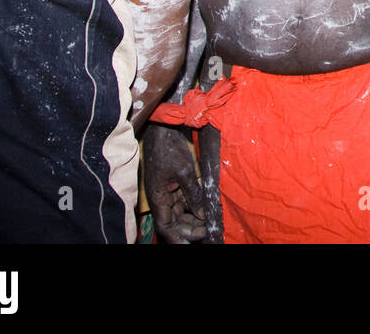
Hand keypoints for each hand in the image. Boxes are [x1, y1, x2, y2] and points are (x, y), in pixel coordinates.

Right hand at [143, 124, 206, 242]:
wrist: (165, 128)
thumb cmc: (169, 148)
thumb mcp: (184, 172)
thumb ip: (194, 194)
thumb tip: (202, 214)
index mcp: (158, 198)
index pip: (166, 226)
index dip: (178, 237)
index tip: (194, 241)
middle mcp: (162, 197)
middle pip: (175, 221)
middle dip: (191, 228)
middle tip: (209, 231)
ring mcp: (169, 190)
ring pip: (182, 211)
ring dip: (195, 217)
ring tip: (211, 222)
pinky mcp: (176, 182)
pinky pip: (186, 198)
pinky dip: (196, 204)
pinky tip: (208, 207)